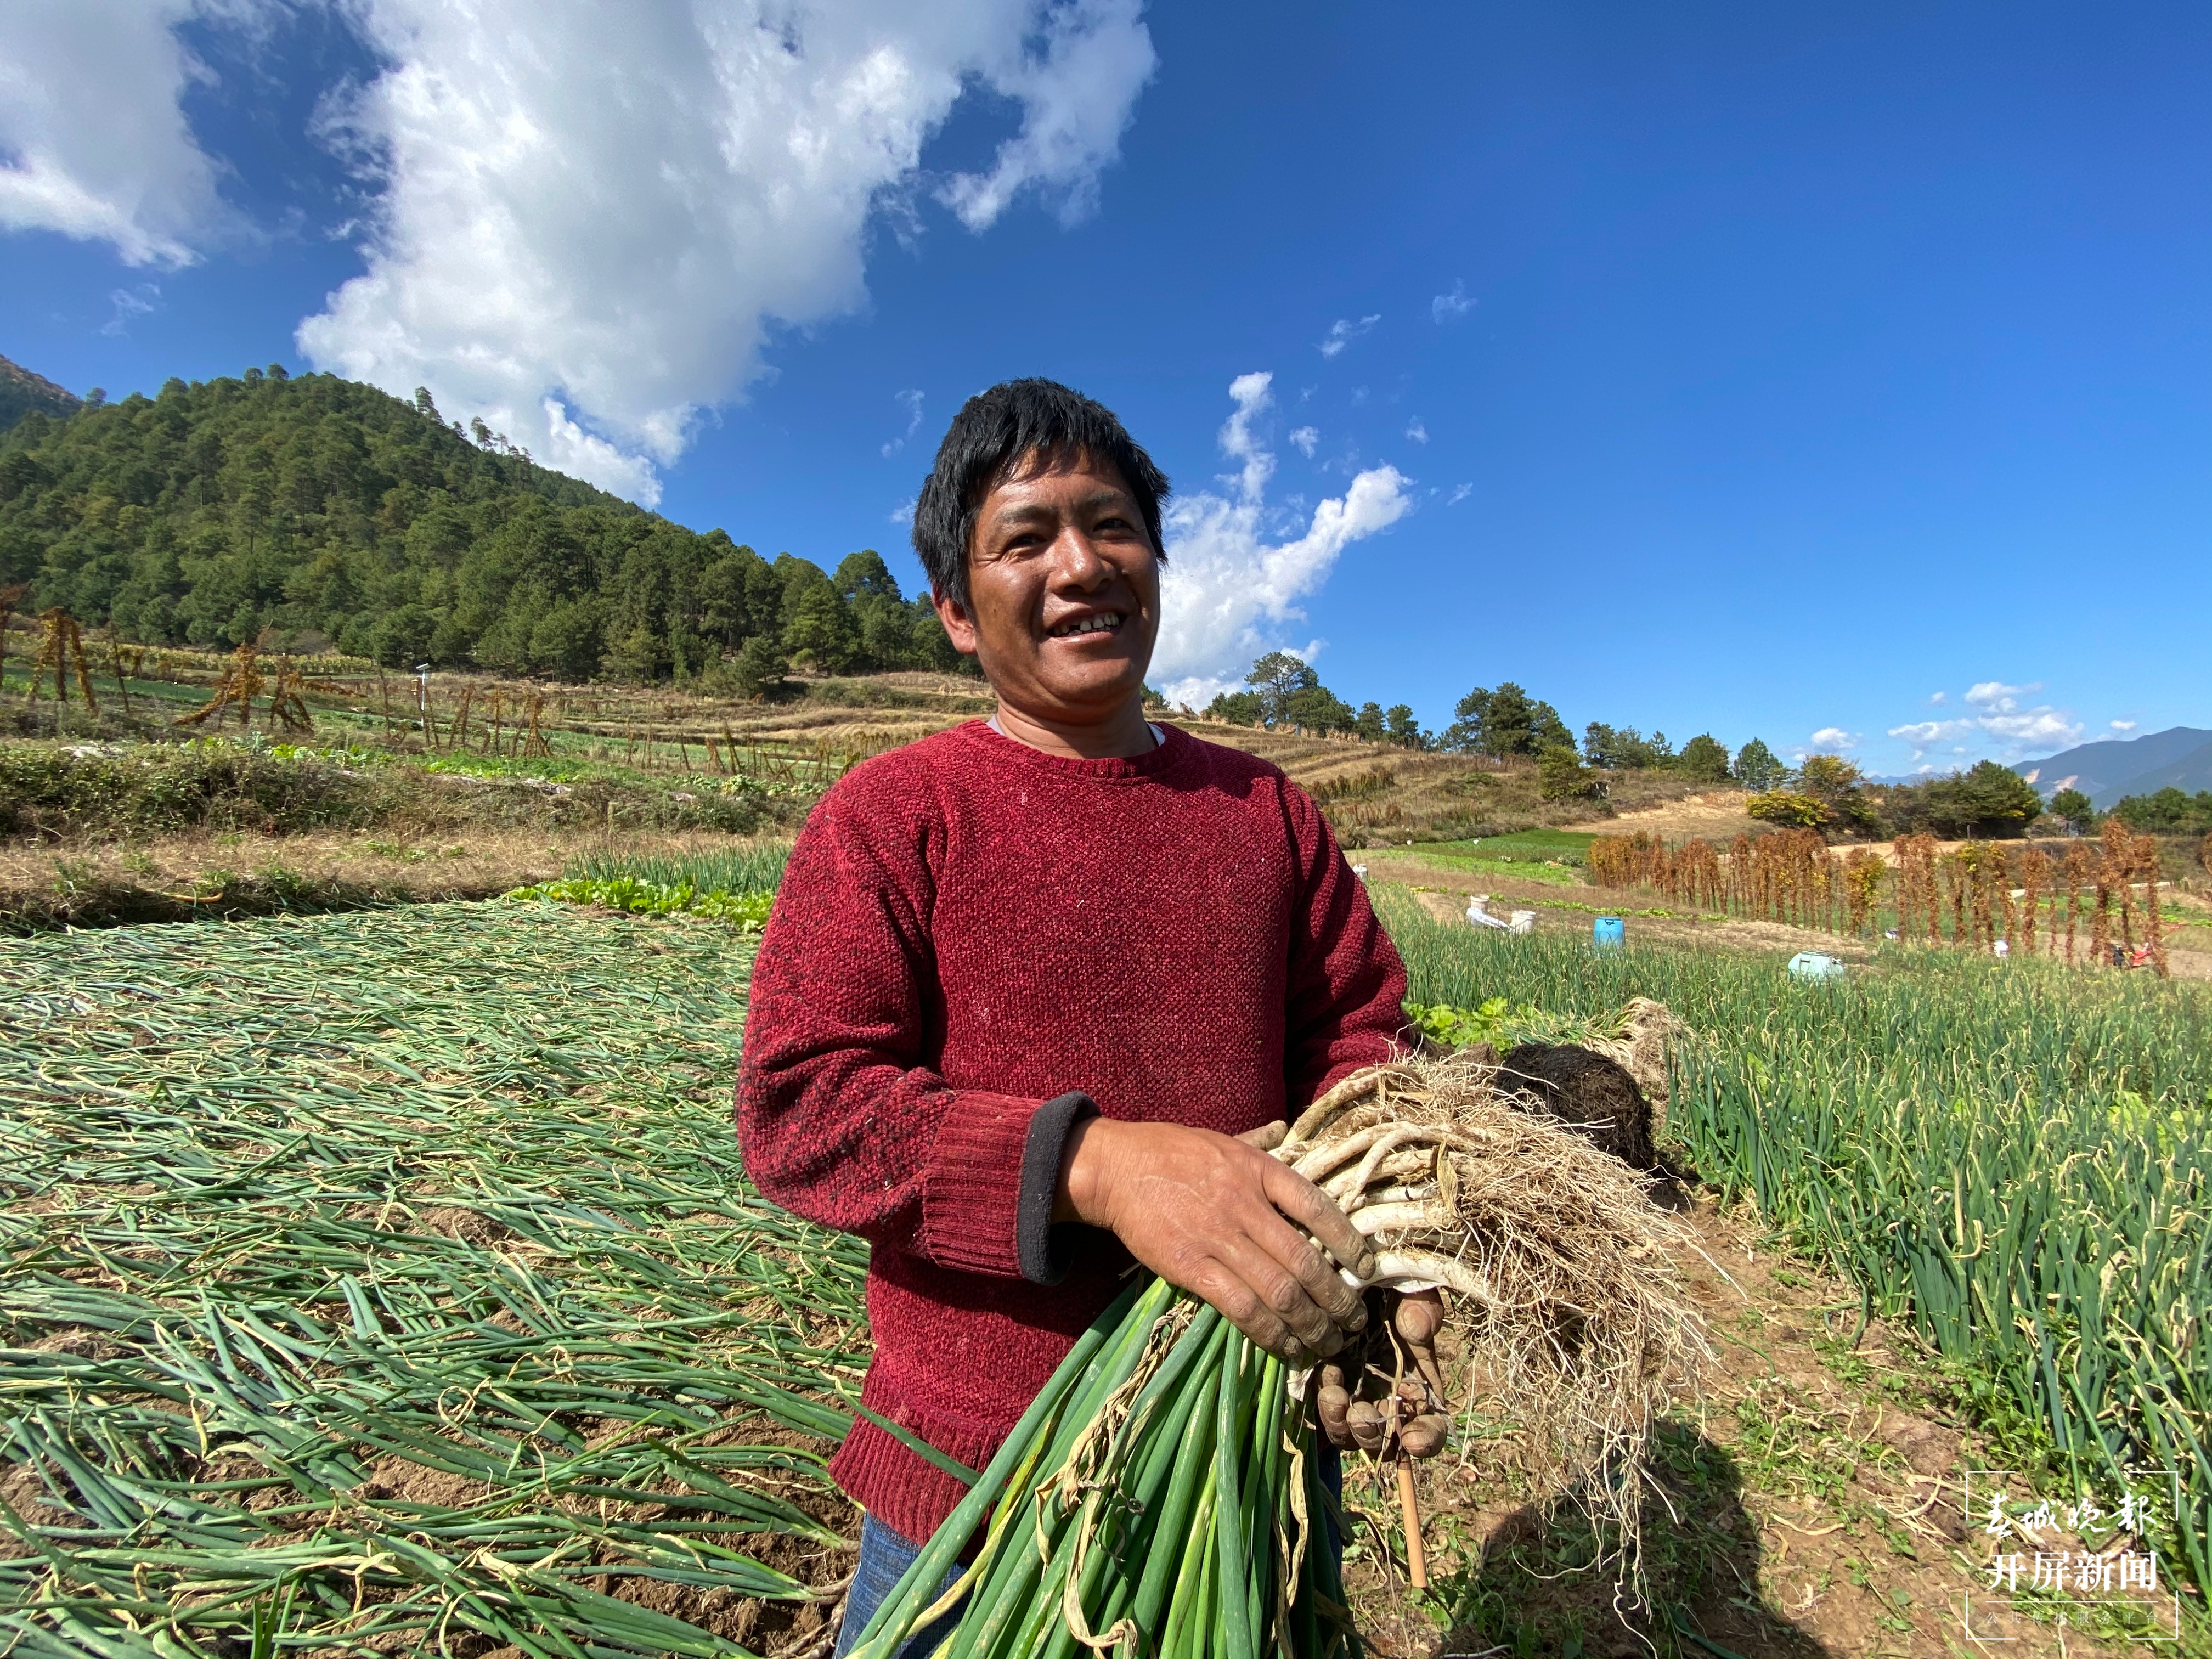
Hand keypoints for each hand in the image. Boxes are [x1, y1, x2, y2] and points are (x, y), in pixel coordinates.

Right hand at [1056, 1116, 1375, 1365]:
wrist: (1115, 1167)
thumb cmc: (1170, 1151)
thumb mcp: (1223, 1138)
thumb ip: (1258, 1141)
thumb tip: (1283, 1129)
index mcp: (1258, 1169)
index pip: (1318, 1207)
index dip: (1349, 1243)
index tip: (1367, 1270)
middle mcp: (1245, 1204)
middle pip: (1306, 1261)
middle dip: (1337, 1300)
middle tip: (1354, 1325)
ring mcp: (1218, 1237)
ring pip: (1279, 1291)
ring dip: (1311, 1326)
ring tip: (1327, 1345)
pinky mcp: (1190, 1266)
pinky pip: (1240, 1307)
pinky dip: (1270, 1333)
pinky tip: (1286, 1348)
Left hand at [1315, 1289, 1450, 1458]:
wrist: (1353, 1276)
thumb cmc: (1392, 1288)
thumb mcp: (1414, 1292)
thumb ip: (1424, 1308)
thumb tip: (1417, 1331)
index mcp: (1421, 1385)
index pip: (1432, 1426)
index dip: (1426, 1439)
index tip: (1411, 1439)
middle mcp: (1390, 1399)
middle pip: (1386, 1441)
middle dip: (1373, 1434)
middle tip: (1360, 1415)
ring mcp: (1358, 1396)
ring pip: (1351, 1434)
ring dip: (1342, 1424)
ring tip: (1334, 1395)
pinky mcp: (1330, 1388)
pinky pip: (1325, 1412)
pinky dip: (1324, 1404)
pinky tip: (1325, 1375)